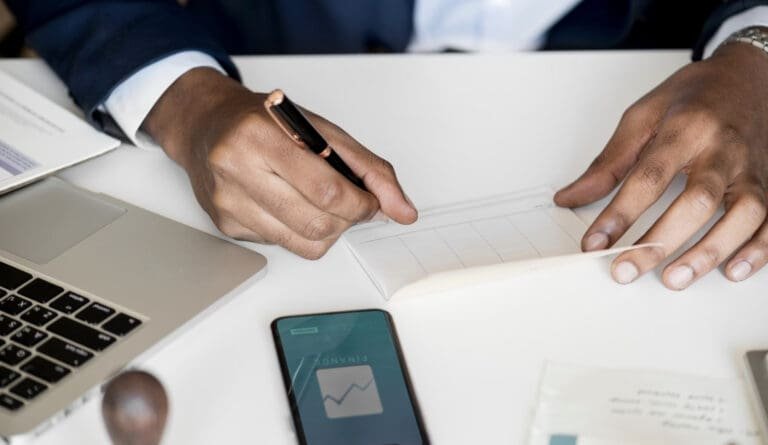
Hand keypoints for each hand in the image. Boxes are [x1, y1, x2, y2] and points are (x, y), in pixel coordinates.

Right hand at [144, 68, 416, 258]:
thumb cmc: (266, 123)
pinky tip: (290, 205)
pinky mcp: (225, 225)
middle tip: (350, 204)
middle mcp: (236, 168)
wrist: (206, 126)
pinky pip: (283, 246)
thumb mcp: (321, 130)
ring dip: (328, 230)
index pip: (327, 190)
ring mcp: (227, 201)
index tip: (370, 201)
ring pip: (303, 243)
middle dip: (347, 220)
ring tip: (323, 205)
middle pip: (316, 223)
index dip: (361, 204)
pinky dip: (299, 232)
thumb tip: (403, 210)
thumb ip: (369, 169)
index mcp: (261, 135)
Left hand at [555, 40, 767, 289]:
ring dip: (710, 251)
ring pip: (742, 214)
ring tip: (675, 278)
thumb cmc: (693, 97)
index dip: (620, 214)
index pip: (649, 176)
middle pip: (697, 200)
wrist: (749, 75)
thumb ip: (608, 162)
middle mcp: (724, 149)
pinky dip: (758, 250)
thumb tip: (569, 198)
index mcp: (686, 128)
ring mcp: (753, 168)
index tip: (594, 242)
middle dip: (660, 240)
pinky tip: (733, 271)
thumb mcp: (642, 116)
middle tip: (626, 269)